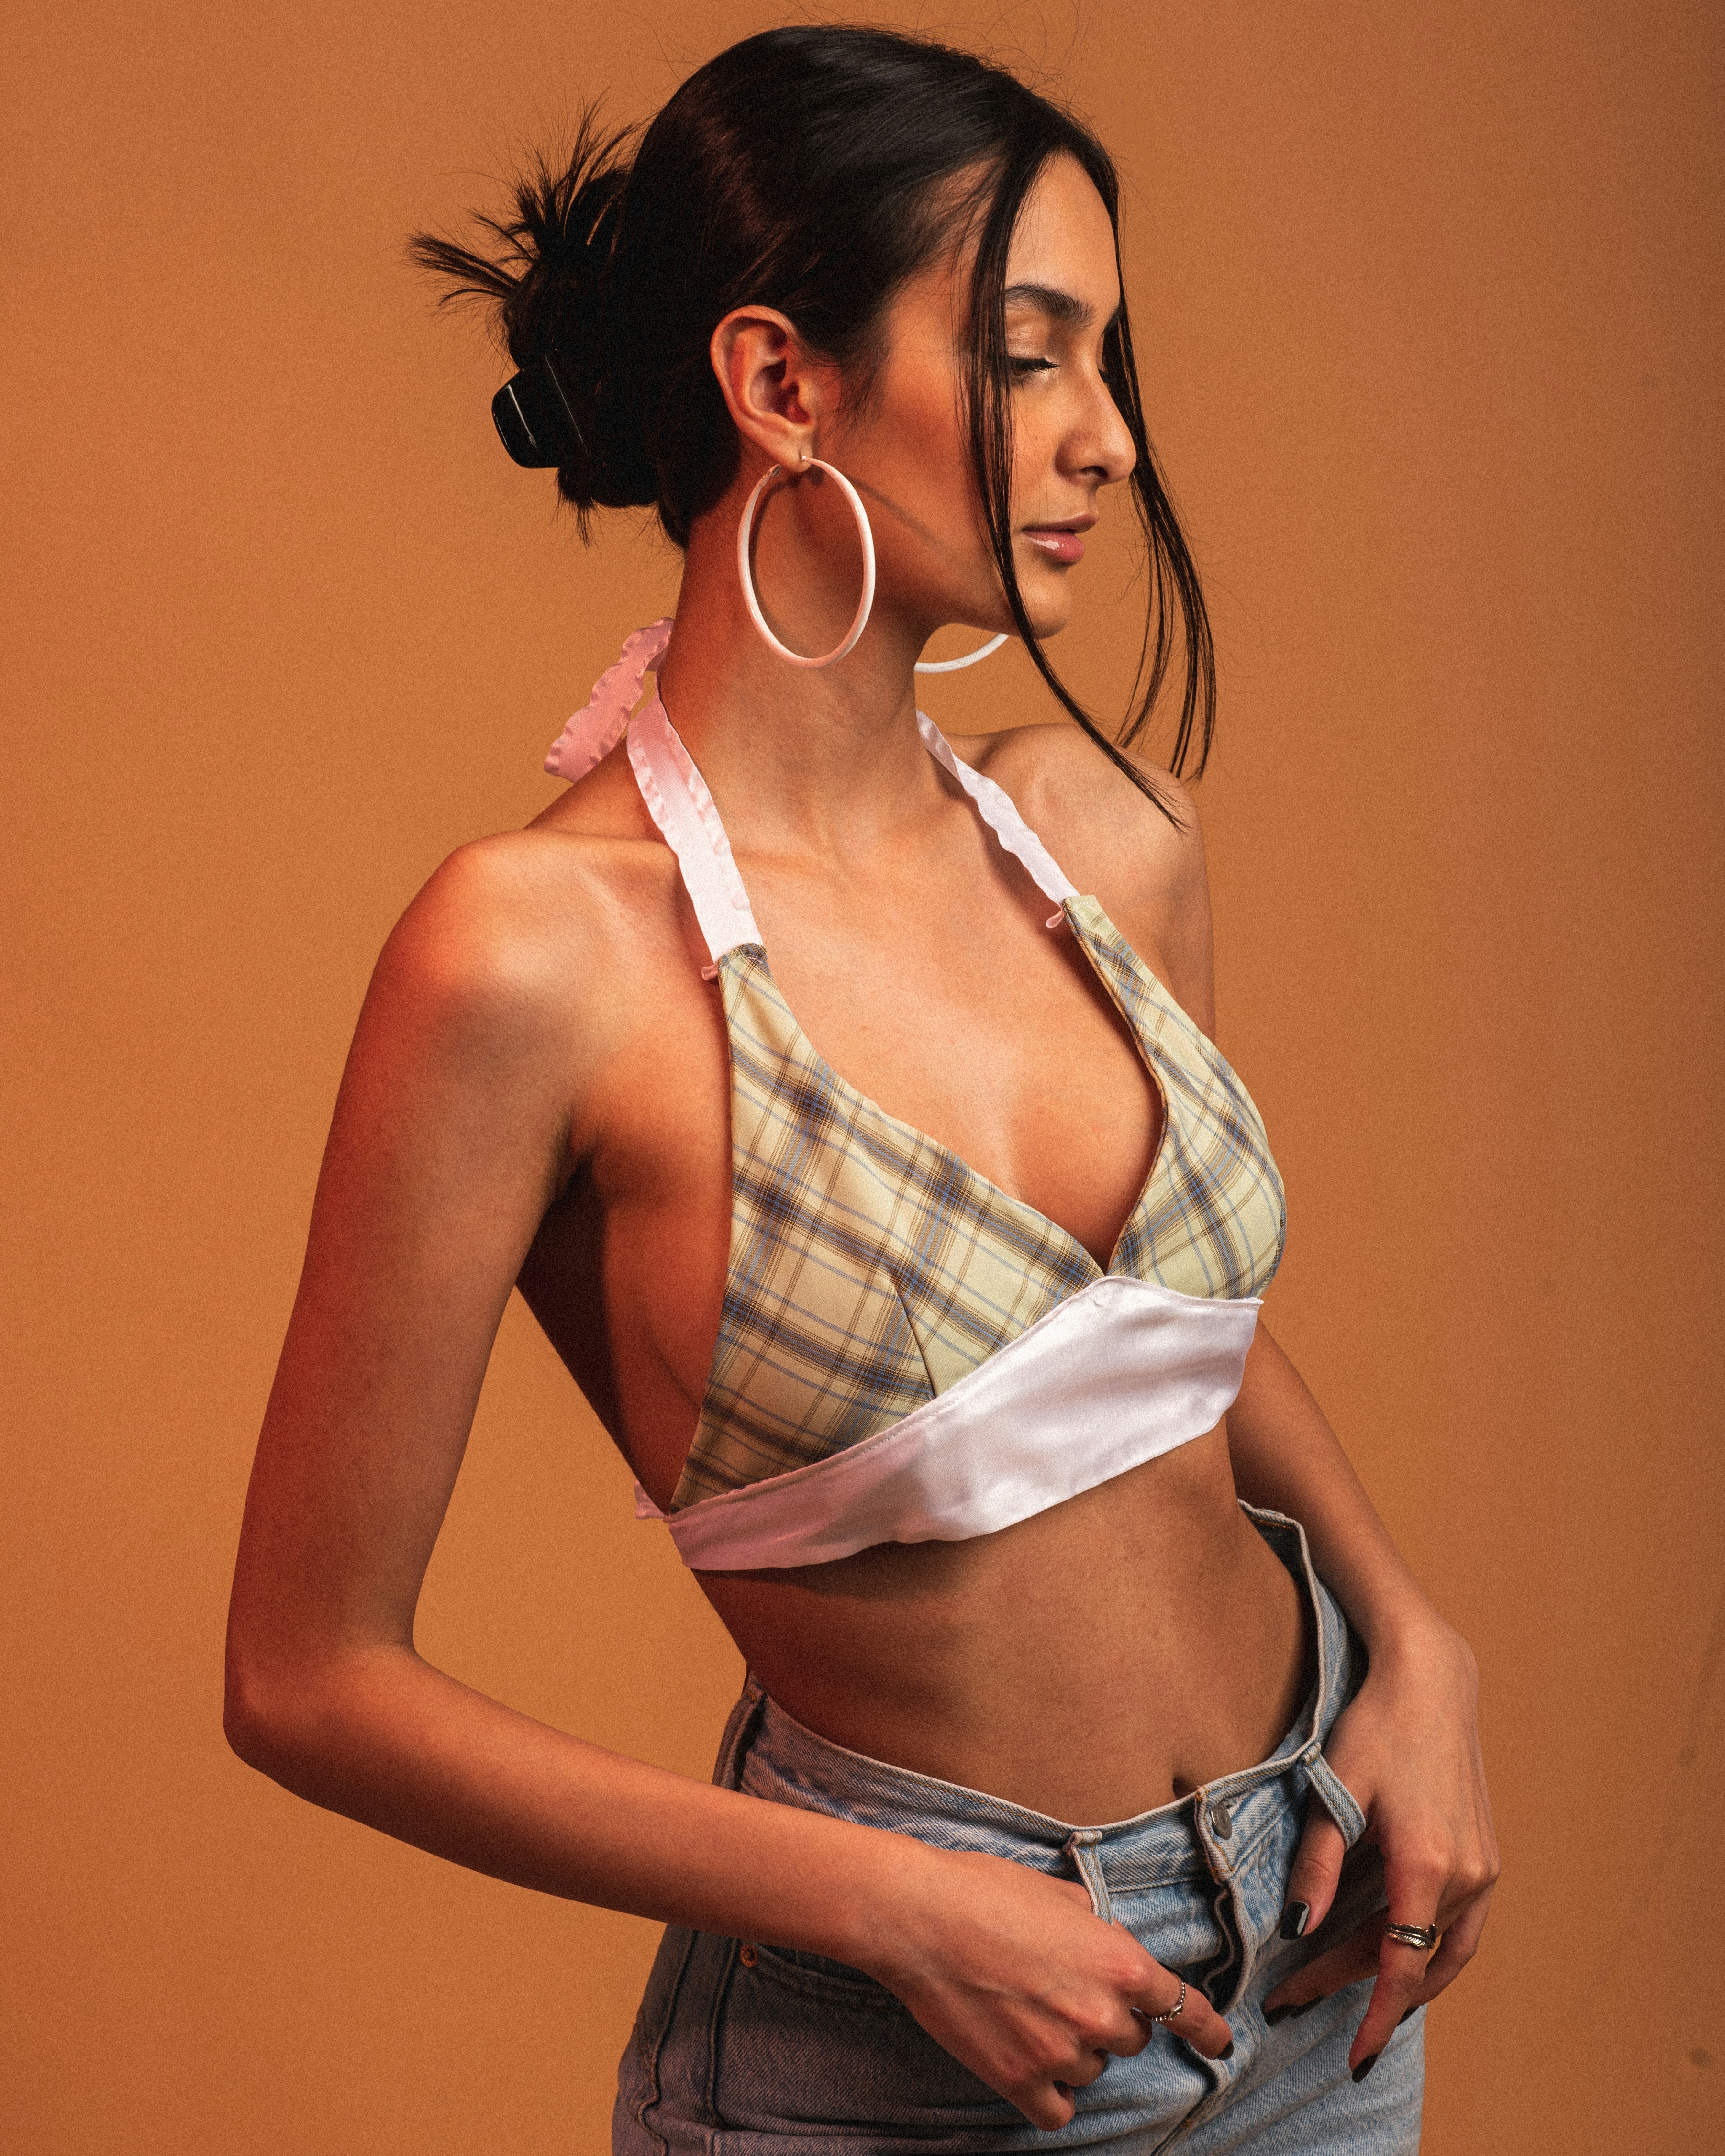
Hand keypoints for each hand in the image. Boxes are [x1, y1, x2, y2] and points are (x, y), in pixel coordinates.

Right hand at [862, 1844, 1233, 2128]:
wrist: (920, 1917)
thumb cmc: (984, 1890)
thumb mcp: (1058, 1892)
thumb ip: (1095, 1927)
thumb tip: (1101, 1942)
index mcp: (1119, 1962)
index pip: (1184, 2009)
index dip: (1206, 2029)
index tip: (1220, 2043)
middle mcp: (1100, 2014)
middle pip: (1131, 2039)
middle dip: (1107, 2018)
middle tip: (1061, 1989)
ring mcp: (1060, 2052)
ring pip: (1091, 2071)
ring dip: (1072, 2049)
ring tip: (1026, 2010)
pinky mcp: (1019, 2080)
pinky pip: (1056, 2109)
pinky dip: (1048, 2092)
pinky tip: (1029, 2064)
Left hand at [1263, 1617, 1498, 2074]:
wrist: (1430, 1680)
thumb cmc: (1376, 1726)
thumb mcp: (1334, 1793)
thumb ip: (1318, 1866)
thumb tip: (1298, 1930)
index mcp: (1428, 1864)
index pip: (1401, 1967)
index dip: (1374, 2016)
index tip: (1351, 2055)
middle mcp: (1467, 1874)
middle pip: (1413, 1961)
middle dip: (1360, 1990)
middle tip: (1299, 1998)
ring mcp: (1484, 1867)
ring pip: (1443, 1951)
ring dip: (1399, 1976)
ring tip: (1342, 1989)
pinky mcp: (1485, 1854)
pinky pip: (1458, 1925)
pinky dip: (1426, 1949)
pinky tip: (1391, 1952)